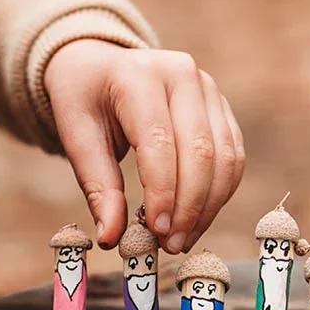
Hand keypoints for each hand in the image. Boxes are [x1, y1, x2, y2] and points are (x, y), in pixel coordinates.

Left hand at [44, 41, 244, 253]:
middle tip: (172, 244)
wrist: (99, 65)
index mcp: (139, 75)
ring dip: (209, 206)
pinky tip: (198, 218)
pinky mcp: (221, 105)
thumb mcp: (76, 136)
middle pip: (200, 151)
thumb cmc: (84, 101)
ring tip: (184, 238)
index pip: (160, 142)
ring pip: (225, 156)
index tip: (157, 231)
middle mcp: (182, 73)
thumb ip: (97, 186)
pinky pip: (233, 155)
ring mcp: (208, 87)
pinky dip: (220, 193)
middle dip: (190, 206)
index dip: (163, 192)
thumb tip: (112, 237)